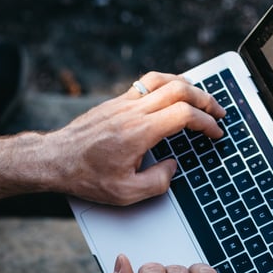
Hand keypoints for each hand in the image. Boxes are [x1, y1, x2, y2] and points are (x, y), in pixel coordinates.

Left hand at [46, 72, 224, 205]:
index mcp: (139, 132)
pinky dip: (167, 85)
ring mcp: (123, 102)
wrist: (54, 160)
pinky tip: (171, 96)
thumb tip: (172, 167)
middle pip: (179, 89)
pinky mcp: (115, 102)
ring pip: (162, 79)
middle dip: (205, 99)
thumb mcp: (126, 193)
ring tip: (200, 98)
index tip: (215, 133)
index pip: (184, 114)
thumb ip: (157, 182)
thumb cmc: (86, 177)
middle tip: (218, 113)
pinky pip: (147, 83)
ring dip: (187, 85)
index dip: (206, 122)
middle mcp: (132, 111)